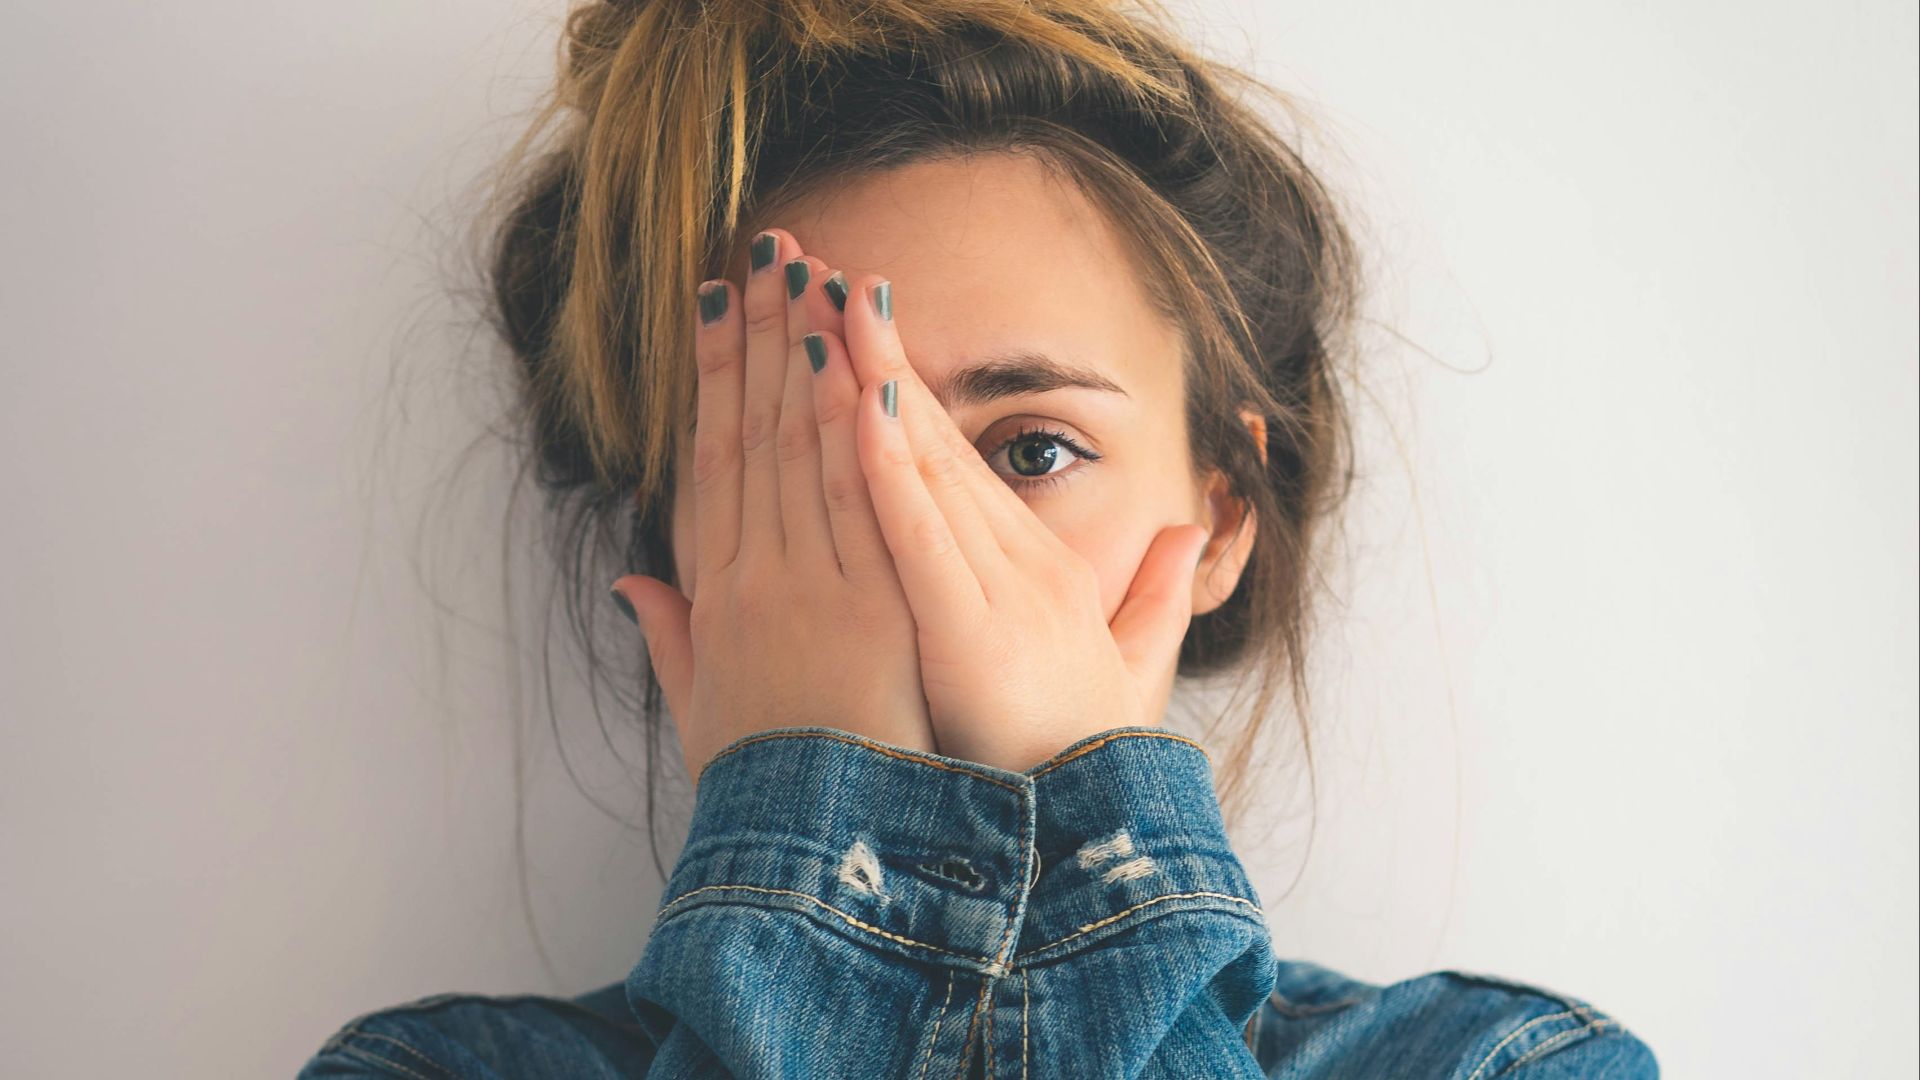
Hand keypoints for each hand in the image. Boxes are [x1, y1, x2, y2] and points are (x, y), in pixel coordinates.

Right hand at [611, 231, 935, 784]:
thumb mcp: (702, 716)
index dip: (715, 378)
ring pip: (799, 453)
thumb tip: (634, 583)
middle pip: (753, 435)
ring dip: (802, 357)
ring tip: (807, 272)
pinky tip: (851, 366)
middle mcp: (754, 581)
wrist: (813, 857)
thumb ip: (671, 642)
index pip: (715, 462)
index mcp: (719, 600)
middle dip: (760, 336)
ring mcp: (807, 590)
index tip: (719, 306)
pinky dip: (851, 434)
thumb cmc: (768, 792)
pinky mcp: (862, 610)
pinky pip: (855, 508)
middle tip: (766, 247)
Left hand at [827, 272, 1212, 773]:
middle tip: (807, 264)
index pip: (946, 454)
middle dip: (864, 344)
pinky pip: (917, 531)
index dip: (893, 377)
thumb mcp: (1128, 670)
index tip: (846, 313)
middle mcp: (1011, 561)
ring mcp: (993, 589)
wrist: (1100, 844)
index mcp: (1028, 566)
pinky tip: (856, 402)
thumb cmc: (1085, 762)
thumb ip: (1157, 597)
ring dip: (865, 374)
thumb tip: (1198, 531)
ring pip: (918, 462)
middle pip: (924, 434)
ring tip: (820, 296)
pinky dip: (887, 463)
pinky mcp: (970, 628)